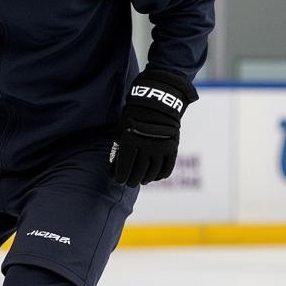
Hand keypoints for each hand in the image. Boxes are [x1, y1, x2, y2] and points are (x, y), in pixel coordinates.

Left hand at [110, 67, 197, 186]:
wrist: (157, 103)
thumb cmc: (134, 116)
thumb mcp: (121, 129)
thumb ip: (117, 149)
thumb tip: (113, 169)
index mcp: (129, 141)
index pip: (124, 168)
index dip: (120, 176)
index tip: (119, 180)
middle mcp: (145, 146)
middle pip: (138, 172)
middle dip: (132, 180)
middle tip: (130, 183)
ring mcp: (160, 147)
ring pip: (152, 172)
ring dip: (146, 179)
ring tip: (142, 180)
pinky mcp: (172, 148)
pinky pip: (167, 168)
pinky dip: (161, 175)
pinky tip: (156, 176)